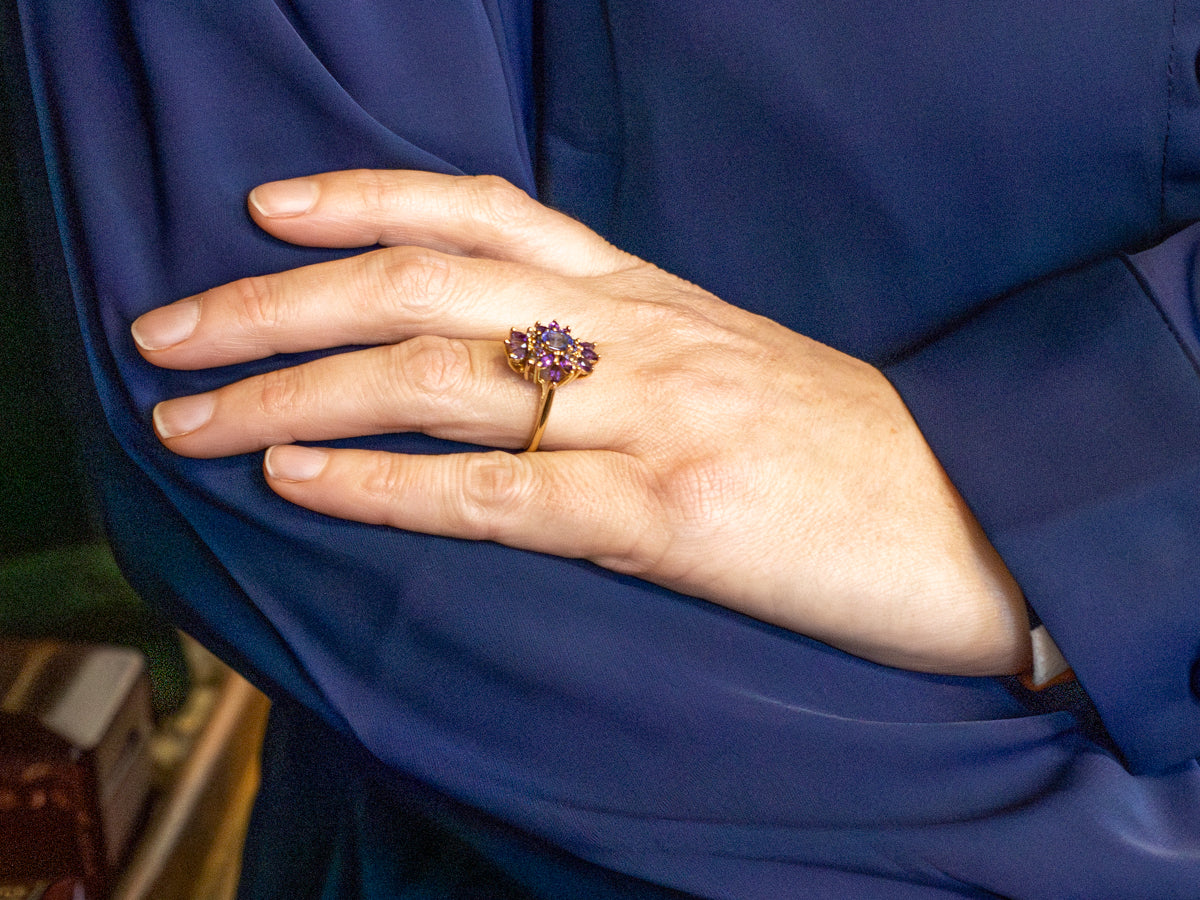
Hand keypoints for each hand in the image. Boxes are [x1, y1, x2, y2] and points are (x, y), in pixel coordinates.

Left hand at [132, 169, 1030, 675]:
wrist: (986, 520)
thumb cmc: (853, 451)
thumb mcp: (734, 368)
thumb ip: (630, 353)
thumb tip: (523, 371)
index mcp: (656, 295)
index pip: (485, 213)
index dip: (363, 197)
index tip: (264, 211)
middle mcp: (643, 334)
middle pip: (426, 285)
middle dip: (277, 302)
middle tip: (169, 328)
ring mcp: (656, 419)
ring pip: (439, 379)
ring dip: (294, 392)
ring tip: (191, 415)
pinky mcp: (672, 517)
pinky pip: (498, 494)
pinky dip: (385, 485)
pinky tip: (297, 482)